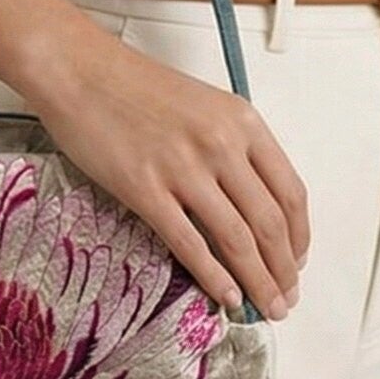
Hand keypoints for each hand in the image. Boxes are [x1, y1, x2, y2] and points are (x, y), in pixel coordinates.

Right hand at [31, 24, 310, 324]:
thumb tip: (251, 203)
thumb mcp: (204, 104)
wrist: (80, 70)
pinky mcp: (146, 188)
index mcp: (242, 121)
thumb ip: (232, 146)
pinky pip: (189, 243)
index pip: (289, 191)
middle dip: (283, 270)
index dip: (299, 236)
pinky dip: (213, 276)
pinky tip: (224, 295)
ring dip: (257, 281)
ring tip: (264, 307)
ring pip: (236, 239)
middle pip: (269, 223)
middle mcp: (221, 144)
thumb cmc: (134, 86)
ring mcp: (184, 168)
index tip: (297, 260)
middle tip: (285, 299)